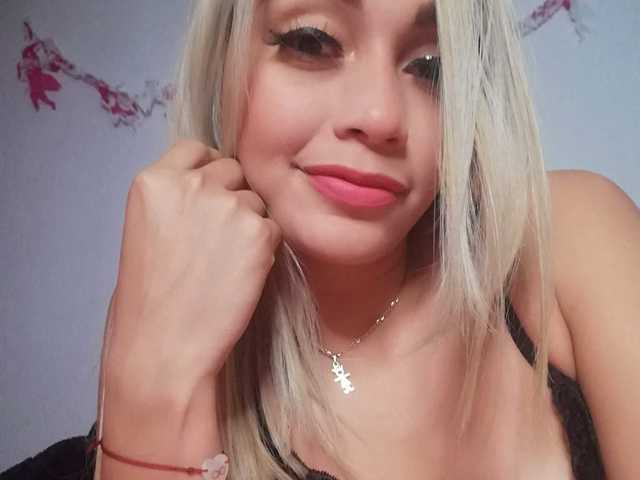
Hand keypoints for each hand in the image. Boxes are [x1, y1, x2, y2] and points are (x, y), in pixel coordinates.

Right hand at [104, 139, 281, 404]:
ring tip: (226, 262)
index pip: (196, 149)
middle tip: (220, 236)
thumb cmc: (151, 296)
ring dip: (250, 223)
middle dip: (232, 194)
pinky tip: (241, 275)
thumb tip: (216, 183)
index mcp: (153, 179)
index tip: (210, 194)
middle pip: (233, 169)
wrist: (164, 345)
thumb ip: (178, 197)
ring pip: (257, 200)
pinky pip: (273, 228)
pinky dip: (265, 248)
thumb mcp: (147, 228)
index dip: (208, 170)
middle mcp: (192, 183)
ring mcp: (227, 205)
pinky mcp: (258, 232)